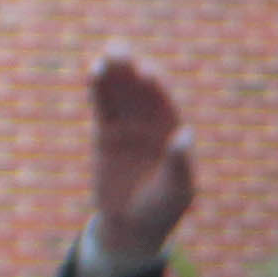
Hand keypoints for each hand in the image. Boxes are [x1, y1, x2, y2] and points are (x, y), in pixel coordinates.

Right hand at [81, 51, 195, 276]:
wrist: (133, 225)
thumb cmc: (163, 209)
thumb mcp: (176, 190)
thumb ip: (179, 163)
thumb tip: (184, 133)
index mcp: (174, 130)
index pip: (165, 103)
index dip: (157, 87)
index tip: (147, 73)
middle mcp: (152, 122)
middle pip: (141, 90)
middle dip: (132, 70)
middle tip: (120, 51)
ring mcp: (129, 125)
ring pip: (120, 93)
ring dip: (114, 73)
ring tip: (106, 56)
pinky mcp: (106, 132)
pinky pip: (103, 106)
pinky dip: (98, 90)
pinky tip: (93, 72)